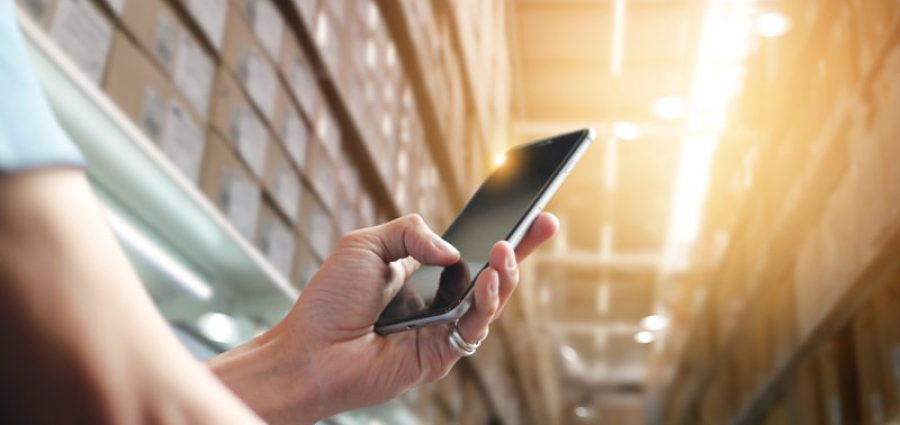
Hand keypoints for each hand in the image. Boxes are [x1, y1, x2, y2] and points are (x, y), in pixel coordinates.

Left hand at [209, 213, 557, 423]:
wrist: (310, 350)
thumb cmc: (330, 301)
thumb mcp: (365, 244)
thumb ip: (409, 232)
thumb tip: (452, 250)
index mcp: (424, 273)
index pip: (472, 250)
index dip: (502, 234)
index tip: (528, 212)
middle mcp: (440, 301)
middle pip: (493, 274)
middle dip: (522, 249)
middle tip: (541, 223)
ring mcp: (444, 328)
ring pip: (492, 300)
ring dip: (504, 273)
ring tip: (504, 249)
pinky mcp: (443, 354)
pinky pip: (475, 326)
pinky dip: (485, 302)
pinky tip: (486, 280)